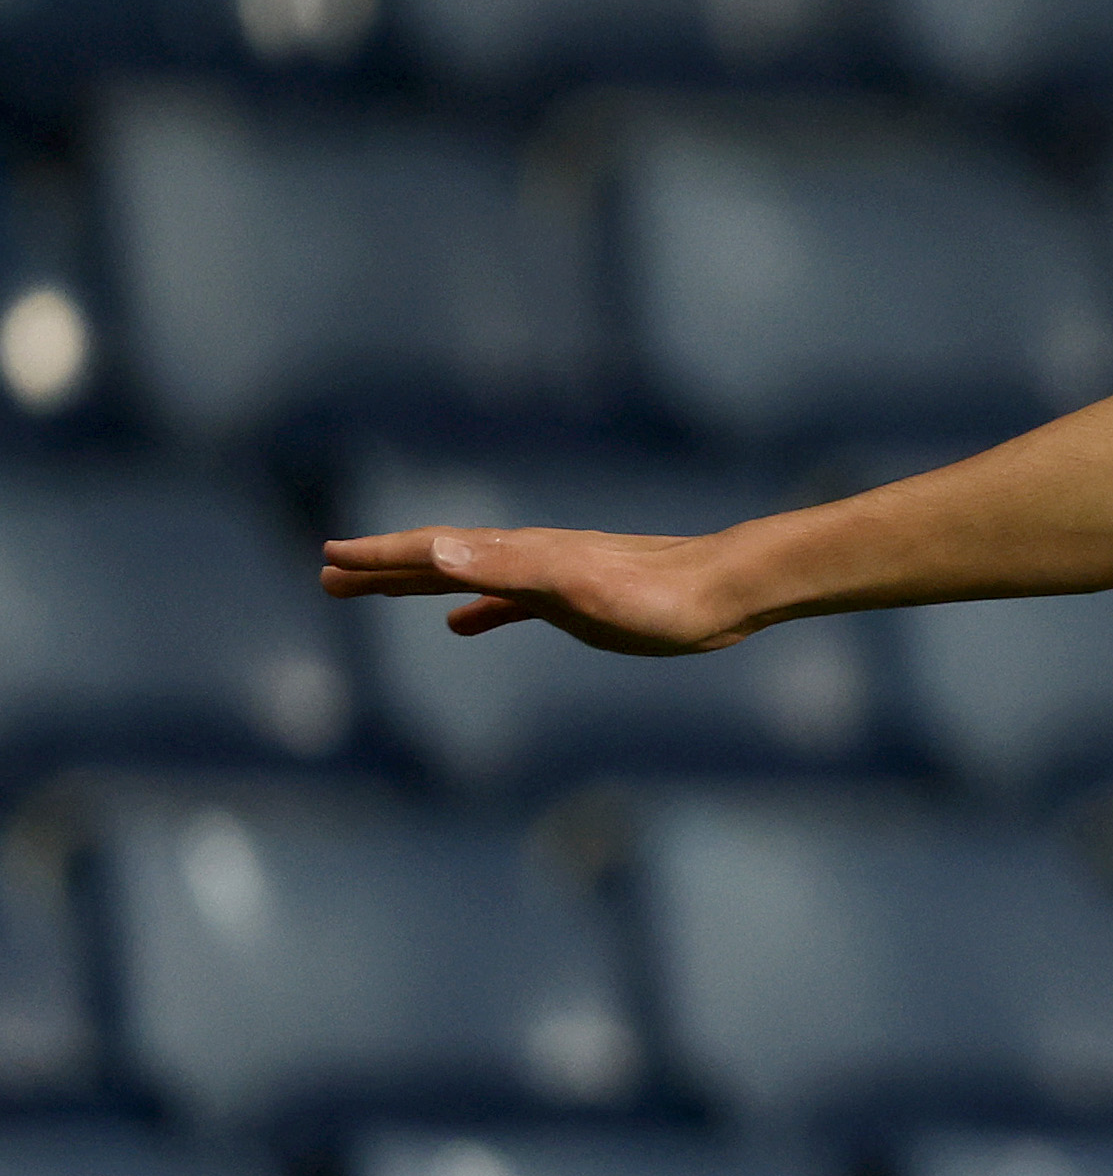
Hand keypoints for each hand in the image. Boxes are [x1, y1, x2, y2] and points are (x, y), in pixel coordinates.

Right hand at [318, 525, 753, 657]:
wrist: (726, 592)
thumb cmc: (659, 597)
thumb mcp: (576, 588)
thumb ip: (507, 571)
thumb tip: (434, 551)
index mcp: (519, 554)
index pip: (433, 550)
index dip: (378, 556)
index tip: (327, 559)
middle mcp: (529, 558)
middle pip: (439, 559)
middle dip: (380, 569)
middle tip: (322, 578)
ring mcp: (552, 577)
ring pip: (467, 577)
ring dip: (416, 584)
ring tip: (369, 592)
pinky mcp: (578, 600)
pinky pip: (509, 603)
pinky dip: (475, 609)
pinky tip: (459, 625)